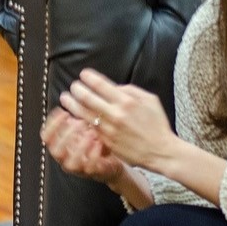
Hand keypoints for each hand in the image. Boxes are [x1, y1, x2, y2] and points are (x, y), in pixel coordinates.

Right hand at [41, 108, 124, 184]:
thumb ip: (75, 119)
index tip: (62, 111)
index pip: (46, 137)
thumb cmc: (94, 142)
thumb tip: (70, 98)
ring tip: (89, 134)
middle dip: (65, 135)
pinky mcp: (93, 173)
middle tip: (78, 122)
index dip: (51, 124)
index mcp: (60, 147)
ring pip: (71, 162)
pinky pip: (90, 167)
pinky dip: (94, 154)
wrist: (113, 161)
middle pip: (55, 150)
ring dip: (79, 146)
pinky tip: (99, 142)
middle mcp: (65, 159)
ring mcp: (78, 169)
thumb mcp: (83, 129)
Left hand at [59, 69, 178, 171]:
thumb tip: (113, 87)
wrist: (160, 151)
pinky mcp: (106, 141)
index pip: (101, 85)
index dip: (89, 78)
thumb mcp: (150, 100)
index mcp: (127, 101)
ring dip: (72, 104)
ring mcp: (109, 129)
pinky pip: (89, 128)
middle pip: (88, 98)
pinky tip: (75, 115)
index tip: (83, 74)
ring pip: (84, 114)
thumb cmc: (157, 124)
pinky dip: (80, 120)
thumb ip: (131, 90)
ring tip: (65, 98)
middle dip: (77, 90)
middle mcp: (116, 114)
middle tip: (73, 86)